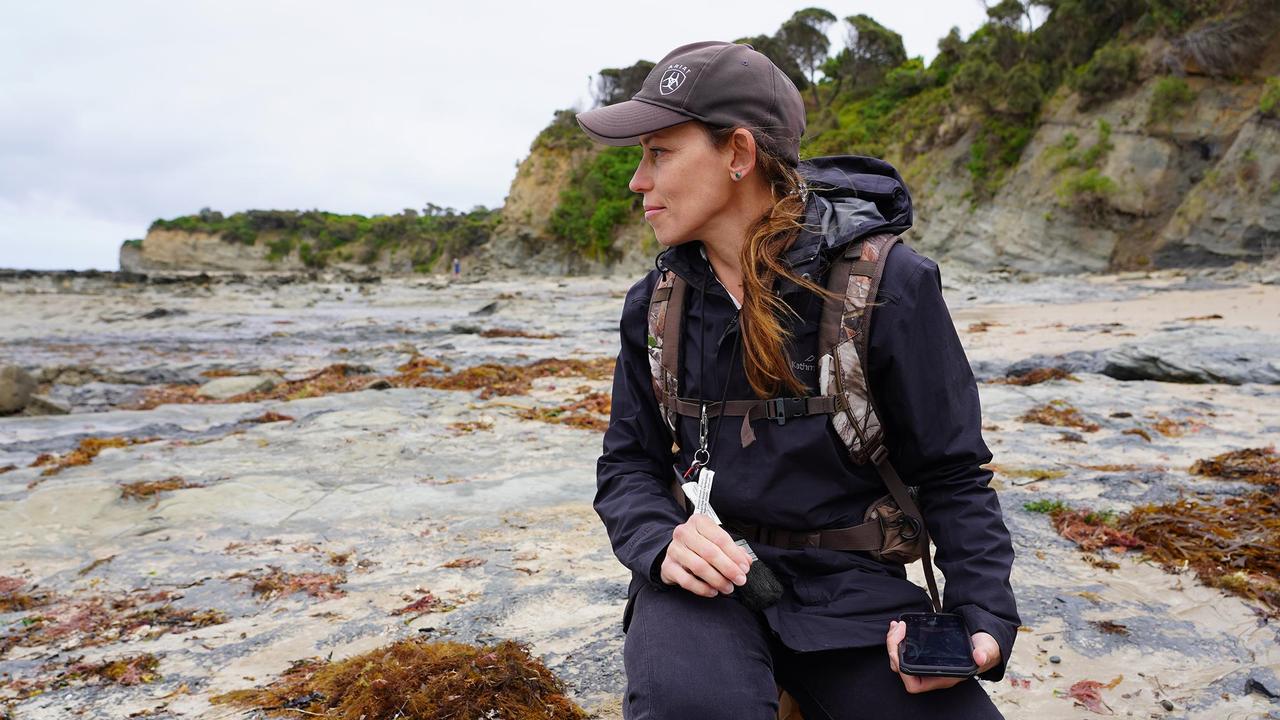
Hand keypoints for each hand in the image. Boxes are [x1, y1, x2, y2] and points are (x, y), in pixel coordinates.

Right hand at [659, 513, 750, 596]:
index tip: (745, 568)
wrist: (676, 553)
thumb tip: (746, 562)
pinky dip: (702, 588)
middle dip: (728, 569)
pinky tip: (713, 591)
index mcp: (698, 521)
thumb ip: (734, 551)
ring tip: (728, 588)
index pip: (720, 538)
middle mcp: (684, 533)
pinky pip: (687, 581)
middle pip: (710, 552)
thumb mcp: (717, 542)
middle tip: (740, 580)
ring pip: (699, 566)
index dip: (735, 555)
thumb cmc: (700, 546)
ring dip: (717, 580)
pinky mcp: (667, 567)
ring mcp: (674, 549)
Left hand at [885, 621, 1000, 693]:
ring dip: (894, 642)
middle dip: (894, 649)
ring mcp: (927, 662)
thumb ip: (984, 653)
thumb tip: (980, 657)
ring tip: (897, 626)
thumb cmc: (985, 649)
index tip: (903, 649)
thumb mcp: (987, 649)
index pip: (914, 684)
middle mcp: (932, 672)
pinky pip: (906, 649)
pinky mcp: (926, 651)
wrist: (985, 641)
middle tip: (898, 630)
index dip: (903, 670)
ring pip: (901, 658)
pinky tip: (902, 625)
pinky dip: (900, 637)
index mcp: (944, 676)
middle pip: (902, 669)